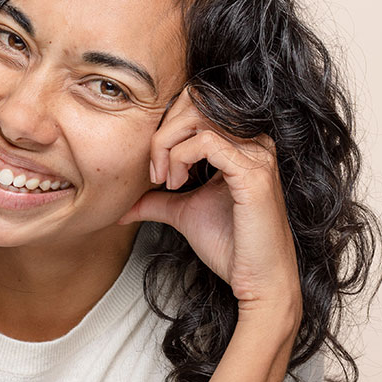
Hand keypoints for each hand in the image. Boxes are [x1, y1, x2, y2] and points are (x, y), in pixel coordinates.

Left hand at [119, 89, 301, 319]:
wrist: (256, 279)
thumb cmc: (230, 246)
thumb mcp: (184, 212)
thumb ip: (157, 199)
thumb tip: (124, 202)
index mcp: (242, 143)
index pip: (197, 105)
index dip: (166, 128)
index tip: (154, 169)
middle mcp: (254, 141)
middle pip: (196, 101)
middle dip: (163, 132)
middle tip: (154, 171)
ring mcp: (257, 154)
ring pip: (199, 117)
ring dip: (167, 145)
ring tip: (165, 179)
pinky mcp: (253, 172)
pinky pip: (206, 142)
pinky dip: (180, 158)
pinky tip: (176, 184)